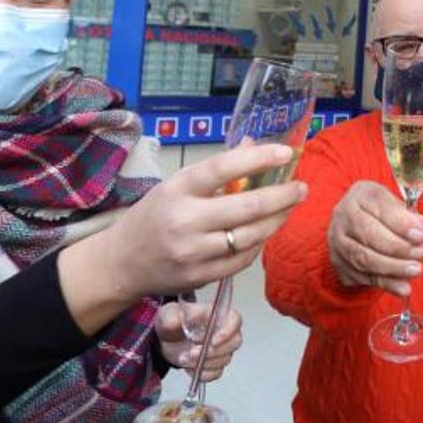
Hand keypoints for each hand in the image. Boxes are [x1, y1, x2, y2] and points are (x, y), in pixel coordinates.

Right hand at [94, 144, 306, 297]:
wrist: (120, 263)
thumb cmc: (154, 215)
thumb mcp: (177, 184)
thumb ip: (217, 169)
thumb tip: (255, 144)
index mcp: (177, 189)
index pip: (223, 168)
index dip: (258, 158)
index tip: (286, 152)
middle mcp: (184, 221)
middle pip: (247, 207)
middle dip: (282, 196)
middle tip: (302, 187)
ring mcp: (192, 253)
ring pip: (250, 236)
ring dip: (277, 220)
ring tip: (289, 207)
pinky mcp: (200, 277)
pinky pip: (243, 260)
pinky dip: (259, 243)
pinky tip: (266, 231)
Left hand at [155, 302, 242, 381]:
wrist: (166, 339)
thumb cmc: (174, 321)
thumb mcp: (168, 314)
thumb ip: (171, 317)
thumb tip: (176, 322)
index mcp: (218, 315)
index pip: (235, 320)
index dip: (228, 331)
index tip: (213, 341)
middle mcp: (224, 331)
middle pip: (234, 343)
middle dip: (214, 351)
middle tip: (193, 352)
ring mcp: (221, 349)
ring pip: (224, 360)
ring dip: (204, 363)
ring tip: (184, 358)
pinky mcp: (214, 364)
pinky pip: (216, 373)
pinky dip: (203, 373)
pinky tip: (189, 368)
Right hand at [327, 181, 422, 296]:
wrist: (350, 225)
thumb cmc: (378, 211)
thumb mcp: (392, 203)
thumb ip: (407, 214)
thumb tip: (420, 226)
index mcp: (360, 195)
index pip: (380, 207)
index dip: (401, 223)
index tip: (420, 234)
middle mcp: (343, 216)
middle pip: (369, 234)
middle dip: (399, 247)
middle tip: (421, 253)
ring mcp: (338, 241)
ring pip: (365, 258)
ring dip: (394, 267)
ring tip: (416, 269)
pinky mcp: (339, 264)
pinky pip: (363, 277)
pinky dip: (386, 284)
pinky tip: (403, 287)